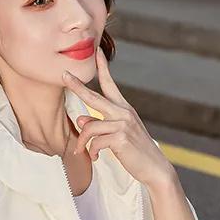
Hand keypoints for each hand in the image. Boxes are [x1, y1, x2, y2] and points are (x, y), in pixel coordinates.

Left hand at [62, 47, 173, 188]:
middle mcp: (123, 112)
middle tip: (64, 75)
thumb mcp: (118, 135)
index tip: (96, 52)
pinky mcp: (120, 138)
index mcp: (124, 109)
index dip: (103, 67)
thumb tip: (81, 118)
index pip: (110, 84)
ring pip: (89, 126)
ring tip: (81, 151)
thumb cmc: (135, 151)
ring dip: (82, 142)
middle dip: (77, 86)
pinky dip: (91, 152)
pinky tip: (95, 158)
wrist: (154, 168)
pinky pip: (95, 142)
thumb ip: (101, 125)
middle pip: (94, 96)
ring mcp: (122, 124)